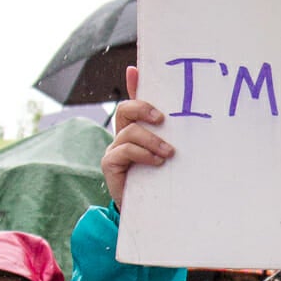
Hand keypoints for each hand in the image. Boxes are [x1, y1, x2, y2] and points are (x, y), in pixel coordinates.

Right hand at [102, 65, 175, 210]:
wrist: (149, 209)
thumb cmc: (160, 177)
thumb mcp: (167, 152)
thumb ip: (170, 131)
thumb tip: (169, 104)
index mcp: (136, 128)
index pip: (133, 100)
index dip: (133, 84)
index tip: (137, 70)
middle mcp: (122, 135)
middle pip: (126, 110)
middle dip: (143, 109)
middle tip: (162, 119)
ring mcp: (114, 149)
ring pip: (129, 132)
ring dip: (151, 140)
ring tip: (168, 152)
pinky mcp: (110, 164)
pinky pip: (124, 151)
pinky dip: (142, 154)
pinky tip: (157, 162)